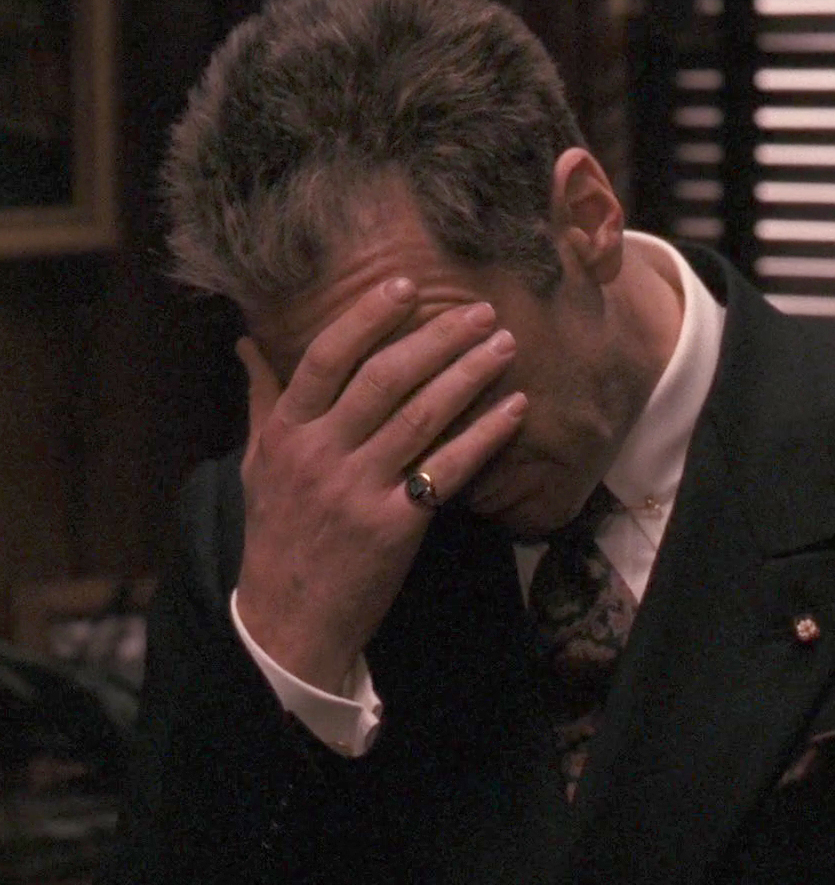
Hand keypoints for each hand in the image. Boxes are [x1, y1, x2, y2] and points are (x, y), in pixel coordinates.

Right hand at [234, 278, 526, 693]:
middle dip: (438, 338)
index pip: (327, 358)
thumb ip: (261, 398)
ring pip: (422, 416)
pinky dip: (484, 435)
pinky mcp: (395, 526)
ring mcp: (358, 489)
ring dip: (469, 374)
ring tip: (504, 345)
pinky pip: (447, 469)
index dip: (369, 317)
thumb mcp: (256, 462)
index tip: (407, 286)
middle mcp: (321, 453)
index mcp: (287, 432)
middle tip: (482, 311)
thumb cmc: (275, 534)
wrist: (287, 620)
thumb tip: (246, 341)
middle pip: (386, 379)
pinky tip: (514, 409)